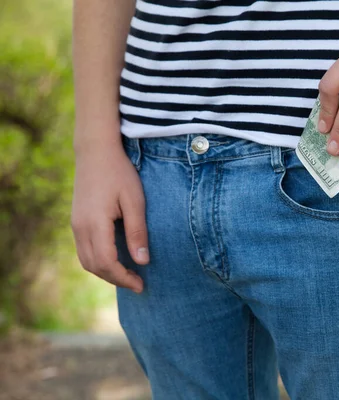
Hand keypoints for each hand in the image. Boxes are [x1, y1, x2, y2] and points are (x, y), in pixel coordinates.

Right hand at [71, 142, 147, 292]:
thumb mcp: (135, 201)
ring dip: (106, 272)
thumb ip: (137, 232)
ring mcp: (75, 224)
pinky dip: (99, 261)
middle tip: (138, 283)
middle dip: (116, 279)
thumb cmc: (119, 173)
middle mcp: (80, 227)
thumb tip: (142, 261)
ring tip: (128, 275)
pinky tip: (116, 259)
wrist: (95, 151)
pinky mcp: (76, 221)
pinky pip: (84, 250)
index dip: (124, 278)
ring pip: (86, 260)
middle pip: (94, 266)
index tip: (141, 285)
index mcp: (95, 223)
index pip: (107, 263)